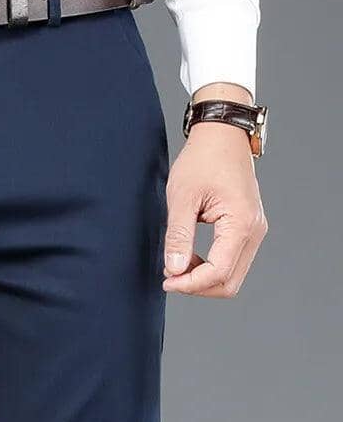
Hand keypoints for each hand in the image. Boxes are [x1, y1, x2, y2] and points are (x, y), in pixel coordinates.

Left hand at [163, 83, 267, 297]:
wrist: (222, 136)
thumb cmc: (203, 160)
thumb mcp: (181, 198)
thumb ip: (178, 236)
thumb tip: (174, 269)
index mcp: (241, 224)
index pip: (218, 273)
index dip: (190, 283)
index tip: (166, 281)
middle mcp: (254, 231)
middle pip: (229, 282)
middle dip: (197, 286)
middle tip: (169, 276)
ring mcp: (254, 230)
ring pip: (232, 274)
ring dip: (203, 277)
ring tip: (177, 264)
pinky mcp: (248, 228)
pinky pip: (232, 260)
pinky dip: (211, 266)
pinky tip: (189, 256)